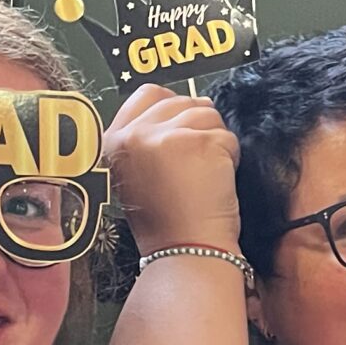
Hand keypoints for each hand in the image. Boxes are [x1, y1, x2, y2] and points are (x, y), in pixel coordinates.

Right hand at [106, 84, 239, 253]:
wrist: (184, 250)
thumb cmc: (167, 221)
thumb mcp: (138, 173)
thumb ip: (153, 136)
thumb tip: (197, 102)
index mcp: (115, 140)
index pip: (148, 94)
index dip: (172, 108)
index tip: (181, 133)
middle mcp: (135, 134)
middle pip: (182, 101)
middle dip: (196, 127)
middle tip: (193, 166)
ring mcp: (166, 136)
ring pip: (207, 114)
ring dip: (214, 143)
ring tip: (202, 176)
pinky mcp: (198, 143)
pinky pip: (226, 136)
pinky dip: (230, 158)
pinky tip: (215, 183)